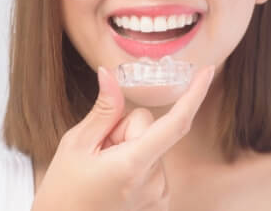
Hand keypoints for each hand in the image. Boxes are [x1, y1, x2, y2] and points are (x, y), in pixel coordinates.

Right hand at [31, 64, 214, 210]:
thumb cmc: (63, 191)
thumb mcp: (76, 144)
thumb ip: (103, 110)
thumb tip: (110, 75)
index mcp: (133, 166)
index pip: (175, 123)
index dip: (194, 95)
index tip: (207, 72)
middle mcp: (154, 183)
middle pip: (149, 126)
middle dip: (124, 128)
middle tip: (99, 150)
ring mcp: (158, 195)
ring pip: (150, 142)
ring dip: (129, 147)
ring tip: (103, 168)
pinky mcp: (157, 201)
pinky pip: (153, 160)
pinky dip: (135, 161)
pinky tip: (114, 176)